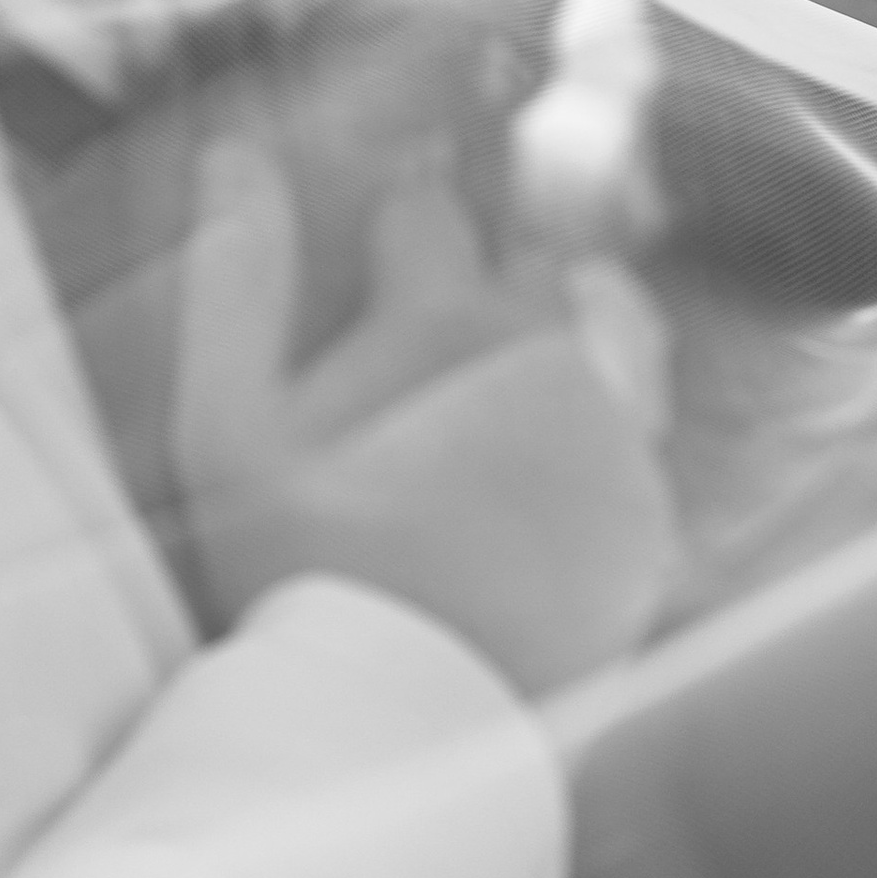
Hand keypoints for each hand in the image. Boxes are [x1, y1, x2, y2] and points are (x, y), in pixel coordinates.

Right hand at [171, 139, 673, 704]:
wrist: (407, 725)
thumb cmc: (301, 581)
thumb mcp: (228, 433)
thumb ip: (232, 286)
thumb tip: (231, 153)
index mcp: (449, 323)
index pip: (426, 211)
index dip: (392, 221)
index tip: (370, 255)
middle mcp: (555, 362)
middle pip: (529, 268)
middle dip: (480, 284)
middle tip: (424, 343)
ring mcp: (616, 441)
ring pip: (602, 341)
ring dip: (550, 346)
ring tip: (480, 400)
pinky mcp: (648, 518)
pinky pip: (634, 438)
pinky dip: (591, 437)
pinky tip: (529, 479)